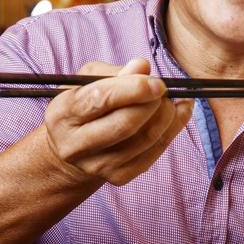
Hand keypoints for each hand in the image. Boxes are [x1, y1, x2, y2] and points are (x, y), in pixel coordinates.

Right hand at [43, 57, 193, 188]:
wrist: (71, 150)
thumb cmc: (82, 106)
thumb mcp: (87, 81)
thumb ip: (114, 72)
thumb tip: (143, 67)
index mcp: (64, 113)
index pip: (101, 100)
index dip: (134, 89)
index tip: (157, 83)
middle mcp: (76, 144)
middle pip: (125, 124)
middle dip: (153, 104)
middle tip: (162, 89)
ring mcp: (98, 165)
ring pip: (145, 139)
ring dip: (167, 115)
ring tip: (168, 100)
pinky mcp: (118, 176)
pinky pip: (155, 152)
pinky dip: (173, 129)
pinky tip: (179, 113)